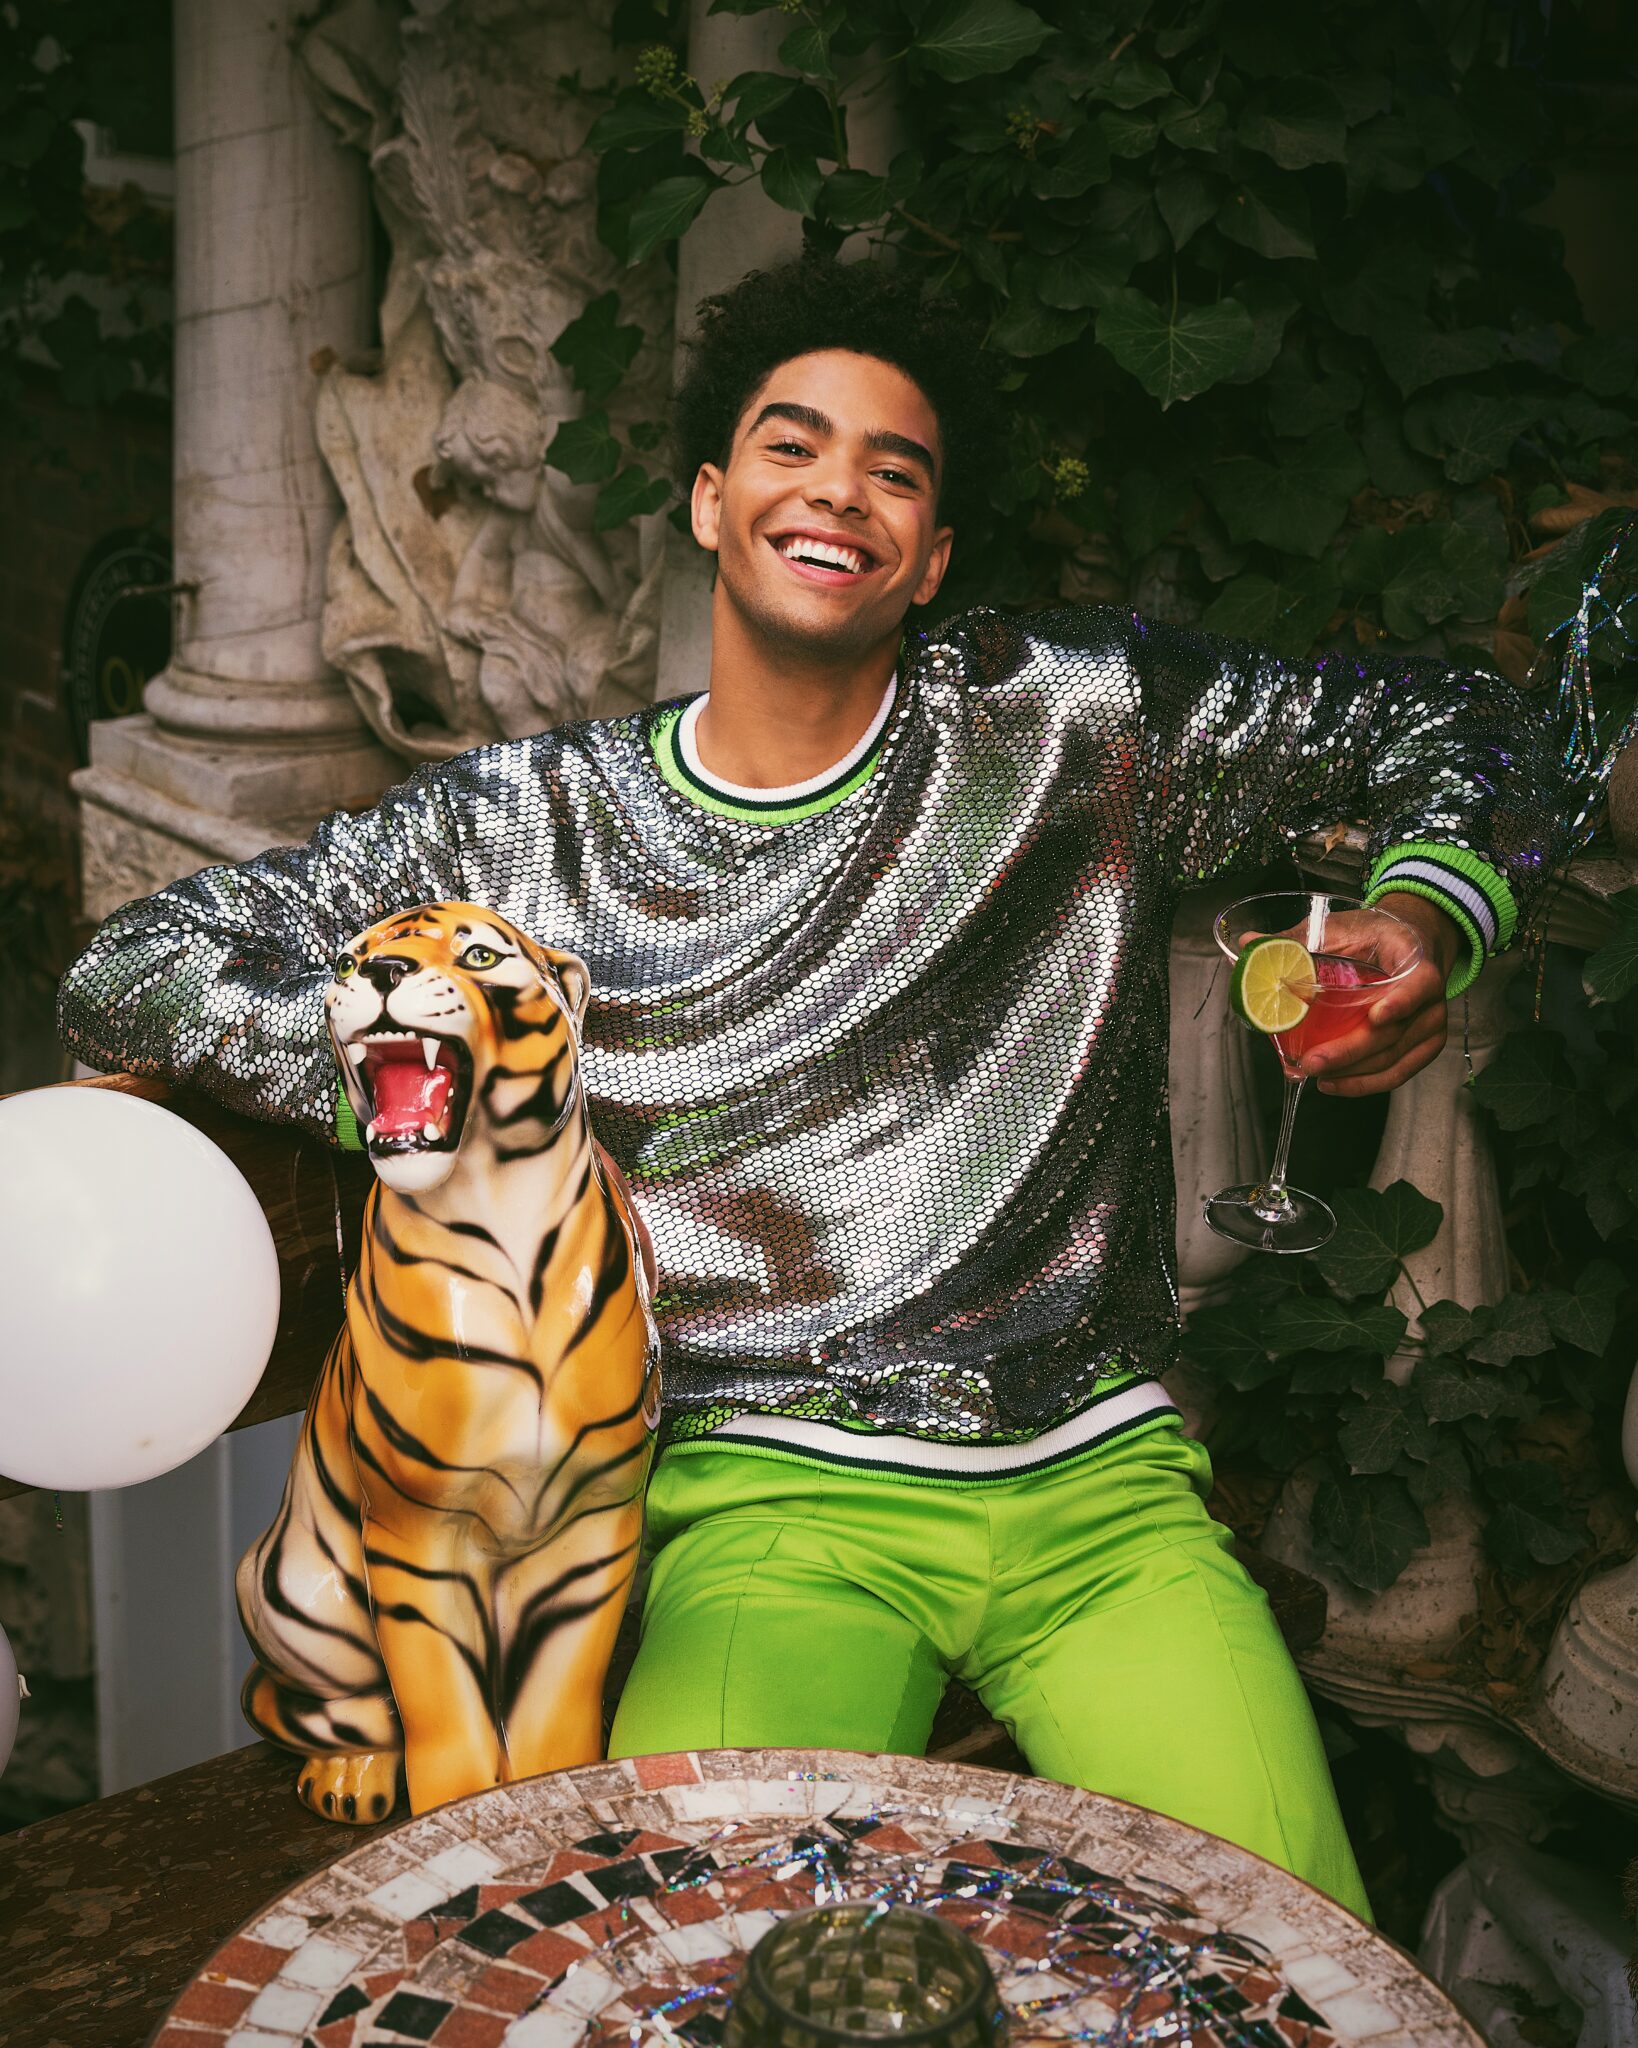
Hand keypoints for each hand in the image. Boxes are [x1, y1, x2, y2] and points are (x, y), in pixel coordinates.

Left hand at [1300, 894, 1461, 1095]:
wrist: (1406, 945)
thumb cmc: (1372, 936)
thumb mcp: (1339, 928)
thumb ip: (1295, 940)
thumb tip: (1247, 943)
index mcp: (1415, 958)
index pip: (1421, 982)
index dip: (1403, 1000)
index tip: (1376, 1016)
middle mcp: (1431, 996)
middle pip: (1395, 1031)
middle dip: (1350, 1050)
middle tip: (1312, 1060)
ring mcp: (1430, 1025)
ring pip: (1393, 1059)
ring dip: (1352, 1072)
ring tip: (1311, 1072)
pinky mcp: (1423, 1047)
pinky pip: (1396, 1073)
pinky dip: (1363, 1083)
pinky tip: (1333, 1082)